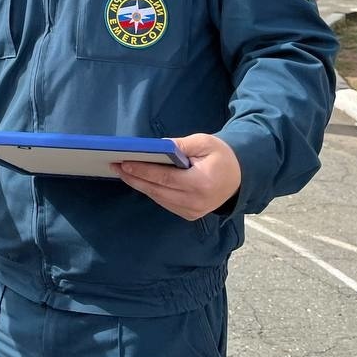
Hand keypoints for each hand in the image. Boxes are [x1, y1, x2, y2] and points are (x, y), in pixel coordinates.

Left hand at [113, 133, 240, 220]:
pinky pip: (165, 202)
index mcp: (200, 183)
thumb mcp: (204, 142)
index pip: (165, 178)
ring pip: (159, 198)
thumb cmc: (221, 155)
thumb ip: (180, 145)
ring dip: (140, 185)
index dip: (143, 171)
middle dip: (135, 178)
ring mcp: (193, 211)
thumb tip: (156, 147)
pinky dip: (152, 191)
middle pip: (158, 191)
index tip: (124, 163)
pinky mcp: (190, 214)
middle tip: (115, 166)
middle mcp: (196, 202)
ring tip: (123, 172)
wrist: (240, 176)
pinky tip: (139, 181)